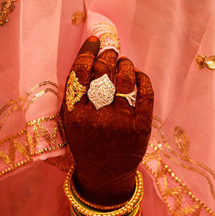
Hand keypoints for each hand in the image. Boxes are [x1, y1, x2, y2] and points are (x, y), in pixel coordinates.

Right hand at [61, 36, 153, 205]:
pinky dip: (142, 78)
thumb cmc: (85, 143)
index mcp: (75, 114)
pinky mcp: (141, 126)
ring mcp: (121, 122)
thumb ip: (74, 93)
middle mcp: (97, 117)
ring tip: (123, 63)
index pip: (81, 72)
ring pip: (126, 78)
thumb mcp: (69, 121)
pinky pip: (145, 92)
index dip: (88, 51)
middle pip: (104, 71)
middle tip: (110, 52)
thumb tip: (90, 57)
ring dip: (125, 64)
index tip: (94, 41)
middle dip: (108, 55)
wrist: (105, 175)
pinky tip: (137, 76)